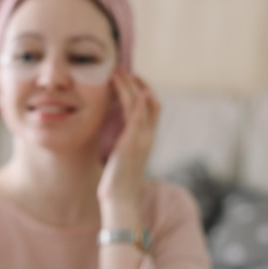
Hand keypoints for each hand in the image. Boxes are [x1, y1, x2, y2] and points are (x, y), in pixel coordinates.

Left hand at [98, 68, 160, 205]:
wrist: (120, 199)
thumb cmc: (118, 180)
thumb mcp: (122, 155)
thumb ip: (123, 140)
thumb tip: (115, 129)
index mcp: (147, 138)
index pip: (152, 107)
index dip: (143, 89)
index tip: (129, 78)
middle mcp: (149, 136)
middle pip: (150, 100)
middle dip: (137, 82)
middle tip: (122, 69)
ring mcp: (142, 139)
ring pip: (142, 104)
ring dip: (130, 85)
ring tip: (117, 72)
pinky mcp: (132, 144)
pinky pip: (137, 118)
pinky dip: (137, 101)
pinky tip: (132, 88)